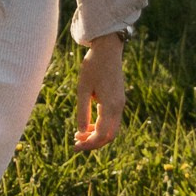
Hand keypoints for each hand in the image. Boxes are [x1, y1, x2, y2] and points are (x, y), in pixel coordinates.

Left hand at [74, 33, 125, 150]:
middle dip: (93, 143)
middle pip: (109, 136)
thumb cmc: (93, 66)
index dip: (89, 144)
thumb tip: (81, 132)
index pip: (102, 135)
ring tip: (79, 135)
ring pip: (112, 130)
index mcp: (110, 106)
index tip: (75, 146)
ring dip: (96, 135)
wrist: (108, 50)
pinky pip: (111, 121)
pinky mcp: (118, 100)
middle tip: (76, 143)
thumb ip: (83, 111)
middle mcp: (118, 108)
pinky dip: (101, 127)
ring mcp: (120, 104)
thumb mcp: (83, 88)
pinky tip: (88, 125)